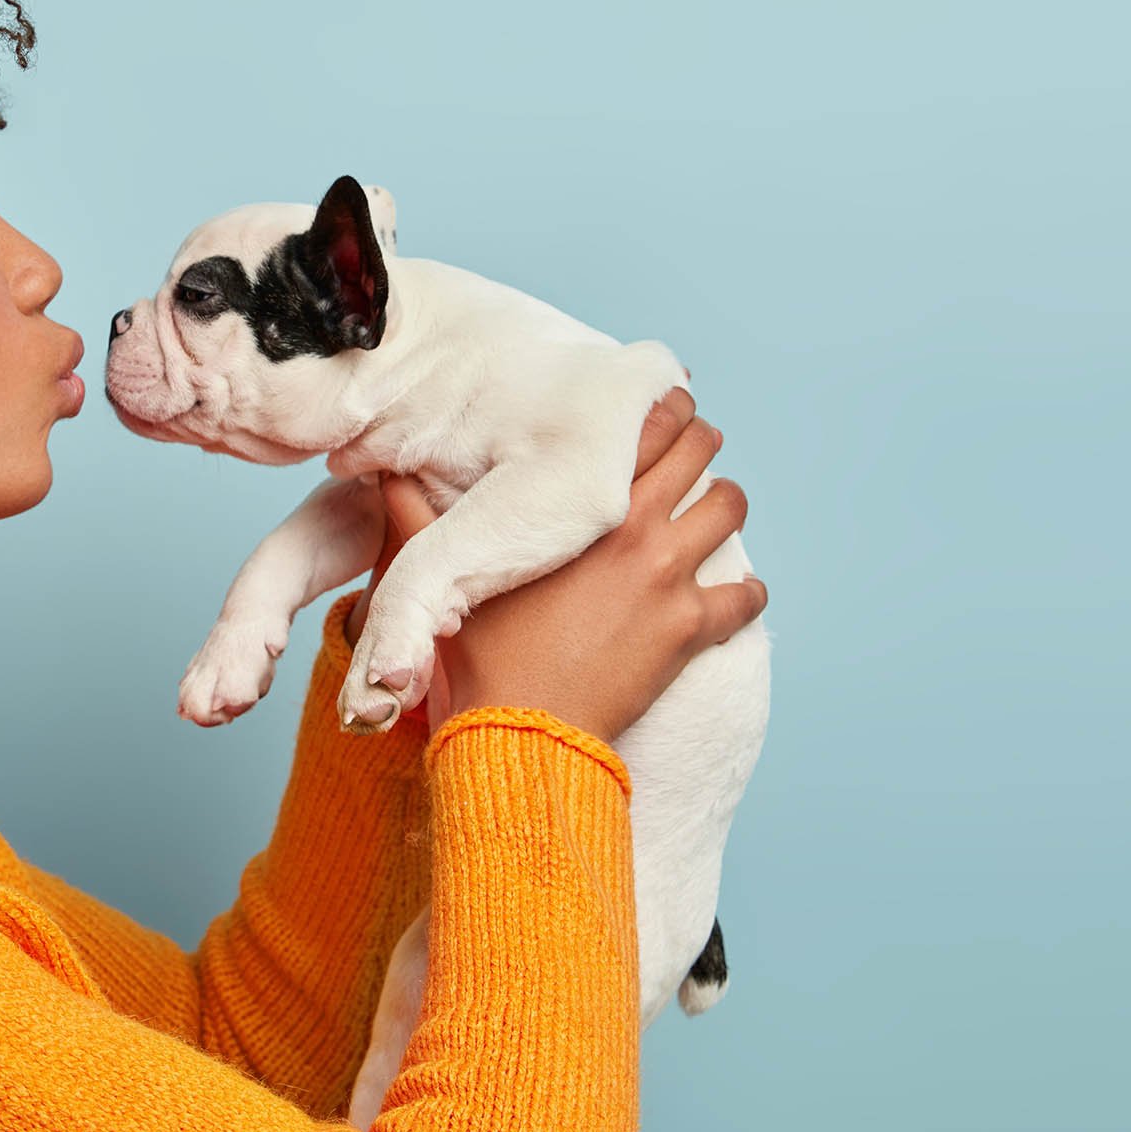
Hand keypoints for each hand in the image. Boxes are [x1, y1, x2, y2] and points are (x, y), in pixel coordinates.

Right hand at [342, 387, 766, 744]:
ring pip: (729, 510)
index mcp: (579, 507)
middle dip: (700, 444)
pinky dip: (747, 593)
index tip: (661, 404)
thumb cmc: (482, 655)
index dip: (660, 407)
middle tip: (693, 449)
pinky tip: (737, 595)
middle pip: (699, 453)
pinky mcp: (691, 629)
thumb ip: (417, 520)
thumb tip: (383, 478)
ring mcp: (669, 578)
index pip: (642, 426)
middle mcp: (634, 530)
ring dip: (724, 506)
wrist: (519, 728)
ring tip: (712, 512)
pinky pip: (747, 596)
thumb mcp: (444, 576)